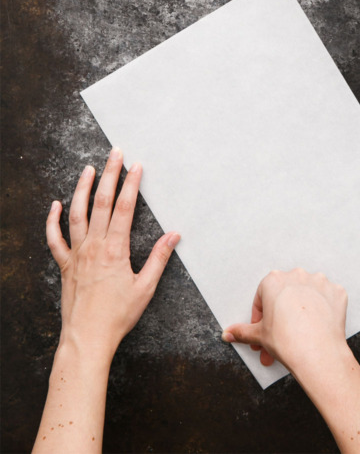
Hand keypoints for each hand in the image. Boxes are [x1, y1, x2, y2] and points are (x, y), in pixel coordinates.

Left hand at [46, 148, 179, 363]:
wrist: (87, 338)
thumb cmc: (118, 316)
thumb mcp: (146, 288)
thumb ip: (159, 258)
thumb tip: (174, 235)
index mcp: (115, 249)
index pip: (124, 208)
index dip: (131, 184)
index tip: (136, 166)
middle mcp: (93, 246)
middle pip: (101, 202)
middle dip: (109, 175)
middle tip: (115, 153)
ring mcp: (76, 254)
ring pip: (76, 213)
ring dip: (83, 189)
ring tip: (88, 169)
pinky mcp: (65, 265)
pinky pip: (55, 239)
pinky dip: (53, 220)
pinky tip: (55, 205)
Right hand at [222, 268, 348, 374]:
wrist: (317, 353)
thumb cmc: (287, 342)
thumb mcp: (259, 336)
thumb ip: (242, 331)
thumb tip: (227, 334)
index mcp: (274, 280)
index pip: (262, 298)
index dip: (260, 318)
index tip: (263, 331)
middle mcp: (297, 275)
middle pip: (285, 296)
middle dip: (281, 317)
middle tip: (279, 339)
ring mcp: (319, 282)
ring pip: (307, 294)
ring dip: (302, 310)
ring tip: (300, 333)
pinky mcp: (337, 292)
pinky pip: (327, 299)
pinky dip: (323, 310)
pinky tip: (318, 325)